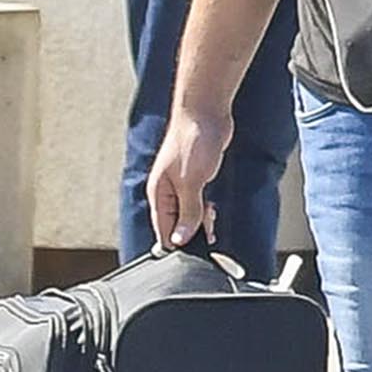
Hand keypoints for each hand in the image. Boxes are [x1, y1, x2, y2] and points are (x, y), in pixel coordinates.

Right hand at [142, 99, 226, 251]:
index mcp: (159, 193)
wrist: (206, 114)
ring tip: (212, 228)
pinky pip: (198, 201)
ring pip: (188, 213)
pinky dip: (205, 209)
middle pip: (175, 223)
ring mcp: (182, 184)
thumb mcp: (191, 182)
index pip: (162, 229)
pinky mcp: (196, 177)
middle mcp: (167, 191)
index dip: (175, 244)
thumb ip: (188, 211)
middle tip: (207, 241)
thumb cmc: (193, 141)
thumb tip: (180, 238)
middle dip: (190, 234)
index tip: (189, 257)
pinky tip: (213, 213)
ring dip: (199, 222)